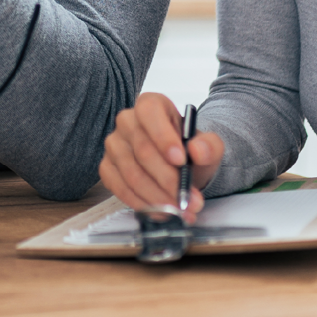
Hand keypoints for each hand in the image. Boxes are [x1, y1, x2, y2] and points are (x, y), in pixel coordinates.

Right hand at [99, 93, 223, 222]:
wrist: (180, 167)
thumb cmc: (189, 151)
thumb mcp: (208, 146)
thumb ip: (209, 146)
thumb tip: (198, 150)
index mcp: (151, 105)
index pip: (149, 113)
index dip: (163, 137)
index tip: (181, 161)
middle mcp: (127, 121)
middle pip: (143, 151)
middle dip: (168, 180)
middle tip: (188, 199)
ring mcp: (114, 145)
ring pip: (132, 174)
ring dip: (158, 197)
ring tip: (180, 210)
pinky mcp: (107, 168)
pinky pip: (121, 189)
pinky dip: (143, 204)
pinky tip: (162, 211)